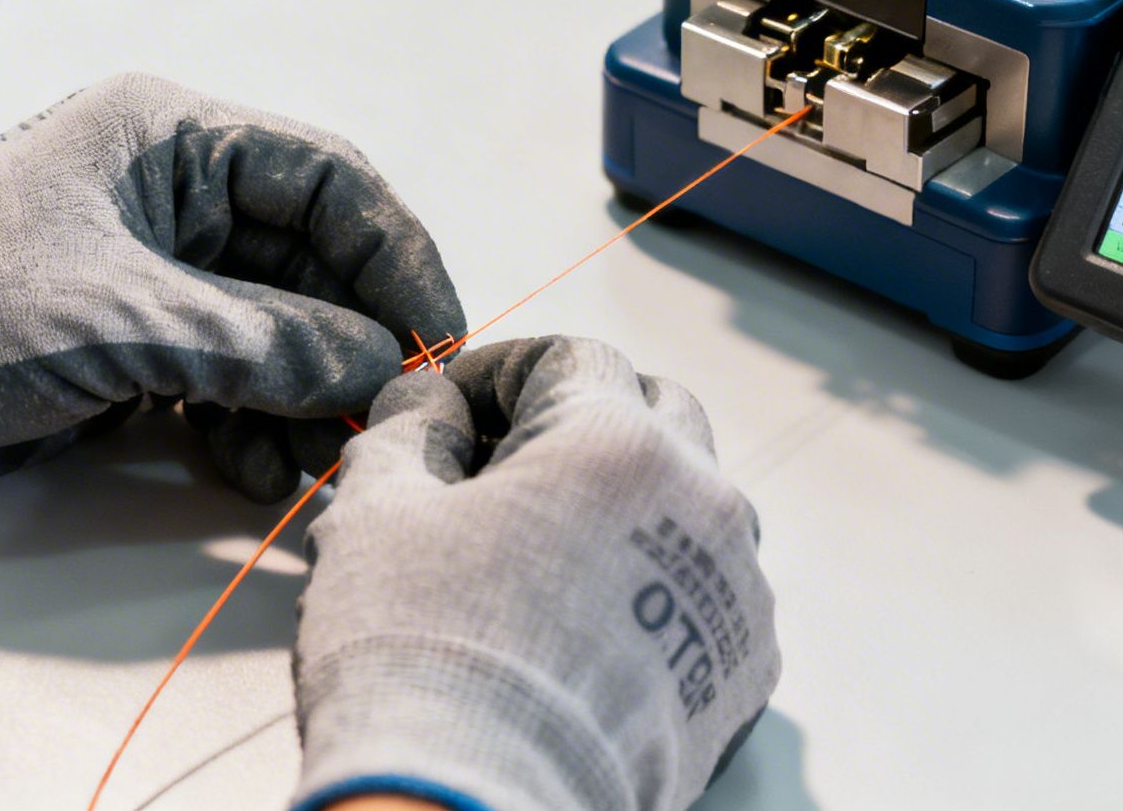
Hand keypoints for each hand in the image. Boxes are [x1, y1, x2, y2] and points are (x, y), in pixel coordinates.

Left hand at [0, 73, 463, 500]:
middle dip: (351, 341)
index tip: (436, 339)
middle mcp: (174, 191)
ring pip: (276, 324)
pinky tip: (262, 469)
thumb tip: (381, 367)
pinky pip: (229, 371)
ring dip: (307, 393)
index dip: (395, 256)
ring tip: (319, 461)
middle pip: (311, 259)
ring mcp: (153, 266)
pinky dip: (254, 419)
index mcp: (171, 138)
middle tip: (387, 418)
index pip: (327, 180)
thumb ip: (263, 341)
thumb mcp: (123, 321)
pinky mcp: (131, 336)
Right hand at [292, 338, 779, 810]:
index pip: (569, 357)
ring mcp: (734, 590)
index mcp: (616, 441)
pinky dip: (659, 592)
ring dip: (629, 505)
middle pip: (654, 413)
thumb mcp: (378, 510)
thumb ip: (411, 428)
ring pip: (691, 506)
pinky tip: (591, 630)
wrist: (474, 810)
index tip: (451, 411)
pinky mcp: (744, 671)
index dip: (498, 373)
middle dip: (582, 421)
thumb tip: (432, 405)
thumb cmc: (420, 656)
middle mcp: (699, 499)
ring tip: (548, 556)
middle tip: (505, 469)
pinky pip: (708, 598)